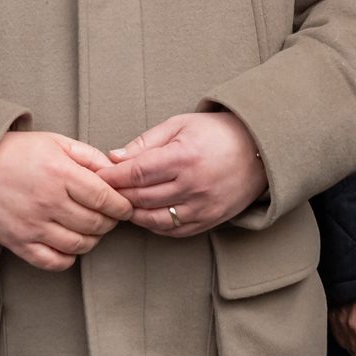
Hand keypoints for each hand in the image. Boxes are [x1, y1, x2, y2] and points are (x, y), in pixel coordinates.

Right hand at [0, 131, 133, 271]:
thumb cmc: (18, 152)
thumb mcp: (55, 142)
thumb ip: (88, 156)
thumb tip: (115, 173)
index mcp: (59, 173)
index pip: (105, 199)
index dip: (122, 206)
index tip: (124, 207)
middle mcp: (47, 202)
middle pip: (96, 224)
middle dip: (110, 222)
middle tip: (108, 216)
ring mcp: (32, 225)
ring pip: (79, 245)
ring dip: (92, 239)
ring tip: (89, 228)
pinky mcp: (19, 243)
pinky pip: (55, 262)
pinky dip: (69, 257)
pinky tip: (68, 243)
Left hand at [100, 110, 267, 235]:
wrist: (258, 149)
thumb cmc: (215, 132)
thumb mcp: (179, 125)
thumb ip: (144, 143)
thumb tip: (113, 157)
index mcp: (184, 157)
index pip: (137, 173)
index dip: (112, 177)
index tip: (97, 176)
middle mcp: (194, 185)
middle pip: (142, 197)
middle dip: (118, 194)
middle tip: (102, 190)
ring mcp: (203, 206)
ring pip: (154, 218)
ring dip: (132, 213)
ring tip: (120, 203)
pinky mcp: (210, 220)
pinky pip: (174, 230)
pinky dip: (154, 225)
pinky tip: (144, 215)